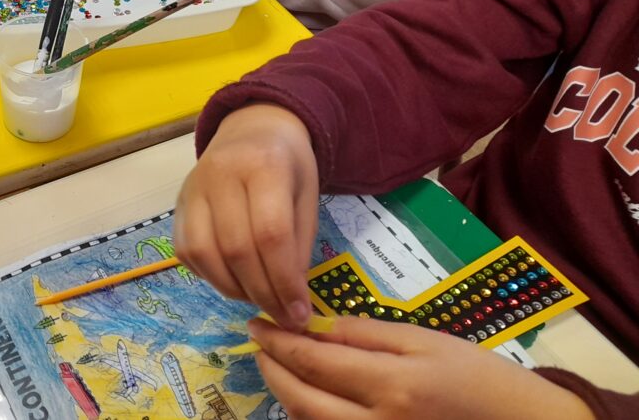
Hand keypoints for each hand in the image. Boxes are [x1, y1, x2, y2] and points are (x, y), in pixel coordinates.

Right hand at [174, 104, 318, 329]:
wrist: (252, 129)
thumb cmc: (288, 166)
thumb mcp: (307, 197)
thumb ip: (298, 246)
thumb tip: (289, 301)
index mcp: (263, 165)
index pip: (270, 234)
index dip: (284, 281)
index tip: (299, 313)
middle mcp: (220, 173)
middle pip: (236, 248)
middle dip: (261, 292)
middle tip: (281, 315)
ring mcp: (192, 187)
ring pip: (203, 253)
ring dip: (232, 289)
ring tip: (257, 296)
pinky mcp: (177, 204)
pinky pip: (186, 251)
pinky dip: (209, 276)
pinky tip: (232, 279)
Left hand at [249, 315, 593, 419]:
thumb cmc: (477, 375)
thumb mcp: (424, 340)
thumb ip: (365, 334)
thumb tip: (314, 325)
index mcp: (391, 385)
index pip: (313, 361)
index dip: (277, 341)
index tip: (256, 323)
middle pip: (301, 400)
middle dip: (272, 369)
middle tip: (259, 343)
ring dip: (285, 395)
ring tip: (278, 365)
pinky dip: (310, 417)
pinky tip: (306, 396)